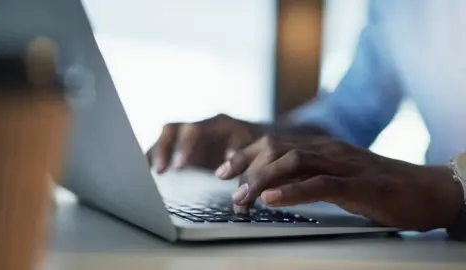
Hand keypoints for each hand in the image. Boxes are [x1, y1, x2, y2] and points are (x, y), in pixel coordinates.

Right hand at [147, 114, 260, 172]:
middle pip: (173, 130)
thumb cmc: (256, 147)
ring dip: (156, 155)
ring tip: (150, 174)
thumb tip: (226, 163)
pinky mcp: (183, 149)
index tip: (179, 165)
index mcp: (217, 124)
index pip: (195, 130)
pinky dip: (153, 159)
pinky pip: (164, 149)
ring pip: (165, 138)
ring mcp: (189, 137)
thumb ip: (241, 156)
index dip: (185, 146)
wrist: (258, 142)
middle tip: (161, 170)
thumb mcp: (254, 149)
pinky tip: (146, 173)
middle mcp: (199, 127)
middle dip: (164, 149)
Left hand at [217, 135, 463, 230]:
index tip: (222, 170)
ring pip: (293, 163)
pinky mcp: (359, 184)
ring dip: (262, 180)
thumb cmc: (376, 187)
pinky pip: (320, 184)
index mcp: (320, 147)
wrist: (425, 190)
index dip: (244, 154)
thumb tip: (272, 188)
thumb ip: (306, 177)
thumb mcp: (335, 178)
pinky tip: (272, 200)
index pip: (273, 143)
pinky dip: (293, 192)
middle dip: (245, 165)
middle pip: (276, 148)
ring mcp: (343, 164)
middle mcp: (328, 150)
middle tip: (224, 184)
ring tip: (241, 197)